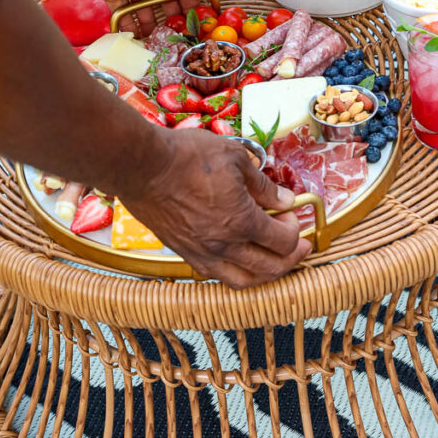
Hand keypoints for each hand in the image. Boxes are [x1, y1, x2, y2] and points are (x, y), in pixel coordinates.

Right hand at [122, 130, 311, 287]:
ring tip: (272, 259)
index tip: (290, 212)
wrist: (141, 166)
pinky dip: (235, 272)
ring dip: (265, 273)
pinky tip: (238, 257)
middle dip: (290, 258)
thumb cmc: (186, 156)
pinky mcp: (184, 252)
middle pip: (270, 268)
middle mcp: (223, 246)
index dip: (294, 228)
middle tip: (296, 244)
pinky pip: (217, 275)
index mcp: (241, 221)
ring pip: (243, 281)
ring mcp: (202, 253)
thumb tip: (283, 199)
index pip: (283, 242)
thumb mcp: (235, 158)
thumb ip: (262, 184)